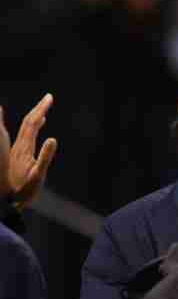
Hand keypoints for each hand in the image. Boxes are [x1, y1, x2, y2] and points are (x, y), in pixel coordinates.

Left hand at [3, 94, 57, 209]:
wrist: (4, 201)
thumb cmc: (23, 191)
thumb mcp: (37, 176)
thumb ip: (44, 157)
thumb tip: (53, 139)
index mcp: (24, 148)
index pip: (33, 123)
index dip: (41, 109)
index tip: (50, 97)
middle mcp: (18, 146)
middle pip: (28, 123)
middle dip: (39, 108)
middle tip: (49, 97)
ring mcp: (16, 151)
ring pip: (24, 129)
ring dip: (34, 118)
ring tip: (43, 111)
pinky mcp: (16, 157)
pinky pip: (24, 137)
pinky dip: (30, 129)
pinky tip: (33, 130)